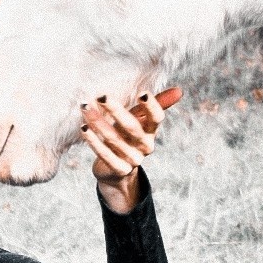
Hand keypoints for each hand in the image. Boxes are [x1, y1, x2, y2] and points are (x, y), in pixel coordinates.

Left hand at [80, 87, 181, 211]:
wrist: (116, 172)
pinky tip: (83, 128)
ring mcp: (133, 160)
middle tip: (102, 96)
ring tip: (85, 107)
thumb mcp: (139, 122)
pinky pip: (104, 154)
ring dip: (97, 122)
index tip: (142, 93)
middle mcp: (145, 146)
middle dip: (116, 110)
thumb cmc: (127, 139)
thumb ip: (154, 106)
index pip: (157, 118)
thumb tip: (179, 90)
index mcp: (151, 132)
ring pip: (113, 139)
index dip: (152, 107)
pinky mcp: (119, 170)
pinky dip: (93, 140)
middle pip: (132, 127)